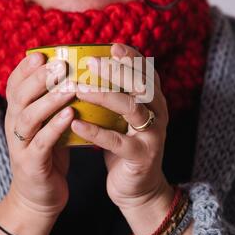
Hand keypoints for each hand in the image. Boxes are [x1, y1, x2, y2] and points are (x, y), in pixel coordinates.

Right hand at [4, 52, 76, 218]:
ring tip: (69, 86)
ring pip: (29, 117)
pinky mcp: (32, 164)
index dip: (25, 69)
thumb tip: (73, 74)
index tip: (41, 54)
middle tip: (59, 64)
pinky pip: (42, 142)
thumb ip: (52, 103)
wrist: (39, 197)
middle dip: (39, 79)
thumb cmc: (48, 155)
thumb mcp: (46, 125)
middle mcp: (14, 127)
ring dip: (49, 100)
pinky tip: (70, 114)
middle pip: (20, 97)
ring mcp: (20, 146)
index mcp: (18, 114)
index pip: (15, 85)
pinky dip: (55, 127)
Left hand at [71, 43, 170, 210]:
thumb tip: (87, 67)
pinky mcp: (141, 156)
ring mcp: (152, 135)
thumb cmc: (124, 145)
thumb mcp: (122, 117)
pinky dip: (96, 132)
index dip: (131, 57)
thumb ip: (115, 94)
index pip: (146, 72)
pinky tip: (77, 124)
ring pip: (131, 109)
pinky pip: (118, 142)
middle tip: (90, 62)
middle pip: (141, 85)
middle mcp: (157, 113)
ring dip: (104, 96)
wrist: (137, 187)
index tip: (111, 46)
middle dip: (116, 70)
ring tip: (79, 89)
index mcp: (153, 100)